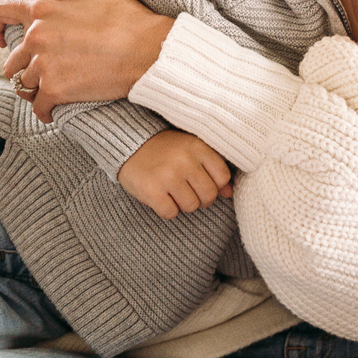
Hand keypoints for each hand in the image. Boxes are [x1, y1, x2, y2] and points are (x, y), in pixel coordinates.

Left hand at [0, 0, 173, 122]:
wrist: (147, 49)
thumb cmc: (126, 15)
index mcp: (41, 11)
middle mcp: (36, 38)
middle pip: (12, 58)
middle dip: (23, 64)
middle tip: (41, 70)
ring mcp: (44, 66)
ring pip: (23, 83)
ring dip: (34, 87)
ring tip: (48, 90)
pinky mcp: (56, 90)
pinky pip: (38, 106)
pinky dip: (43, 110)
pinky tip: (52, 111)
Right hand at [117, 130, 232, 219]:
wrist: (127, 145)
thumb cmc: (164, 150)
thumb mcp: (190, 150)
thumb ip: (211, 168)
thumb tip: (229, 192)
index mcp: (197, 147)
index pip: (223, 176)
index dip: (216, 185)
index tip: (202, 182)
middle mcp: (185, 160)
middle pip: (209, 195)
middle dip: (200, 198)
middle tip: (186, 190)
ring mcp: (168, 176)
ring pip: (191, 206)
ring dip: (182, 204)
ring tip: (171, 191)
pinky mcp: (152, 190)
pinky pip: (171, 213)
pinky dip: (166, 209)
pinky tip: (160, 196)